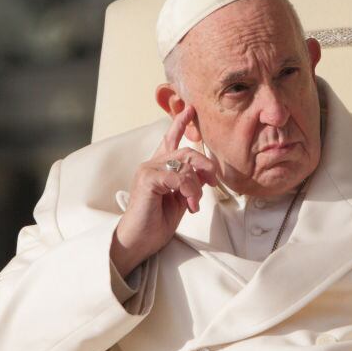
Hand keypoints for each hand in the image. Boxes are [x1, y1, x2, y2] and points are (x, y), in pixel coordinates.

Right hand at [111, 106, 216, 276]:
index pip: (170, 140)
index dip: (180, 124)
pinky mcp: (147, 179)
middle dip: (205, 165)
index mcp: (159, 168)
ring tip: (194, 204)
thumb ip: (190, 183)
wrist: (138, 241)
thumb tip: (206, 174)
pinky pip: (178, 177)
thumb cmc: (156, 223)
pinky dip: (188, 191)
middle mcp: (152, 164)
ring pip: (184, 164)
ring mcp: (147, 170)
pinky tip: (188, 204)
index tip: (189, 109)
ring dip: (196, 186)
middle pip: (186, 151)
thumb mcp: (180, 200)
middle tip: (213, 182)